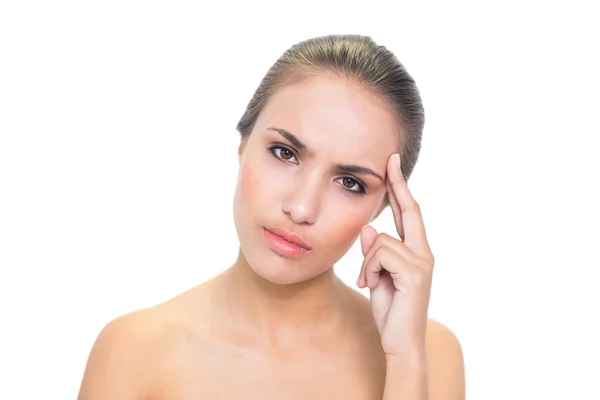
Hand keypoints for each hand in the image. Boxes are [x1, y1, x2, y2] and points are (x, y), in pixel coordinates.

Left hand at [357, 153, 434, 355]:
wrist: (401, 342)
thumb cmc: (390, 311)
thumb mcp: (376, 276)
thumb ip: (374, 253)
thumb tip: (368, 229)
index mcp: (415, 252)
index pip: (408, 214)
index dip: (400, 189)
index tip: (392, 165)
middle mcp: (423, 252)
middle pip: (410, 210)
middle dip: (398, 184)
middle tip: (389, 159)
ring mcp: (422, 261)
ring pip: (380, 239)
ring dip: (365, 262)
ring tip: (368, 282)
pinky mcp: (416, 271)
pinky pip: (379, 253)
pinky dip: (368, 269)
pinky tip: (370, 286)